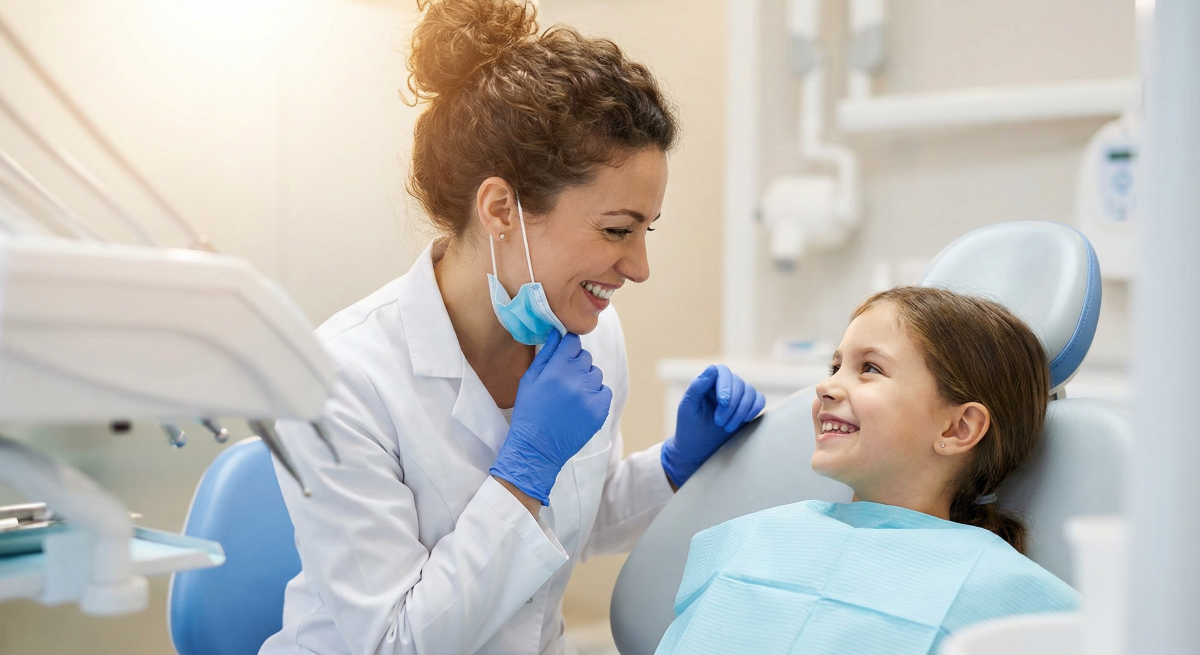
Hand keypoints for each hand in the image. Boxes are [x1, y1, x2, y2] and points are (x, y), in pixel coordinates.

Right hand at [490, 330, 612, 504]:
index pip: (572, 342)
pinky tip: (581, 404)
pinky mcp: (600, 410)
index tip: (564, 355)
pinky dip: (595, 395)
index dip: (568, 347)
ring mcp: (590, 396)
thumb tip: (557, 333)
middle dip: (575, 364)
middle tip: (563, 381)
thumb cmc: (529, 412)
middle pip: (585, 357)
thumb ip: (546, 354)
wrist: (537, 448)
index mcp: (556, 370)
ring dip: (586, 380)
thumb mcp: (529, 380)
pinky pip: (604, 391)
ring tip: (571, 395)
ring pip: (595, 374)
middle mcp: (576, 380)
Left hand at [660, 365, 765, 487]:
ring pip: (750, 392)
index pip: (723, 371)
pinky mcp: (748, 408)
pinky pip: (759, 400)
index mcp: (708, 382)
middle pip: (738, 383)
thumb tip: (712, 368)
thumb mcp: (688, 407)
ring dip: (740, 411)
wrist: (698, 450)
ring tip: (726, 427)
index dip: (725, 385)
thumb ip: (697, 386)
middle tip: (719, 422)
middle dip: (731, 405)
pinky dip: (754, 409)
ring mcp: (738, 396)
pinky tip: (744, 421)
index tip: (723, 403)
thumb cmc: (689, 427)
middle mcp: (725, 385)